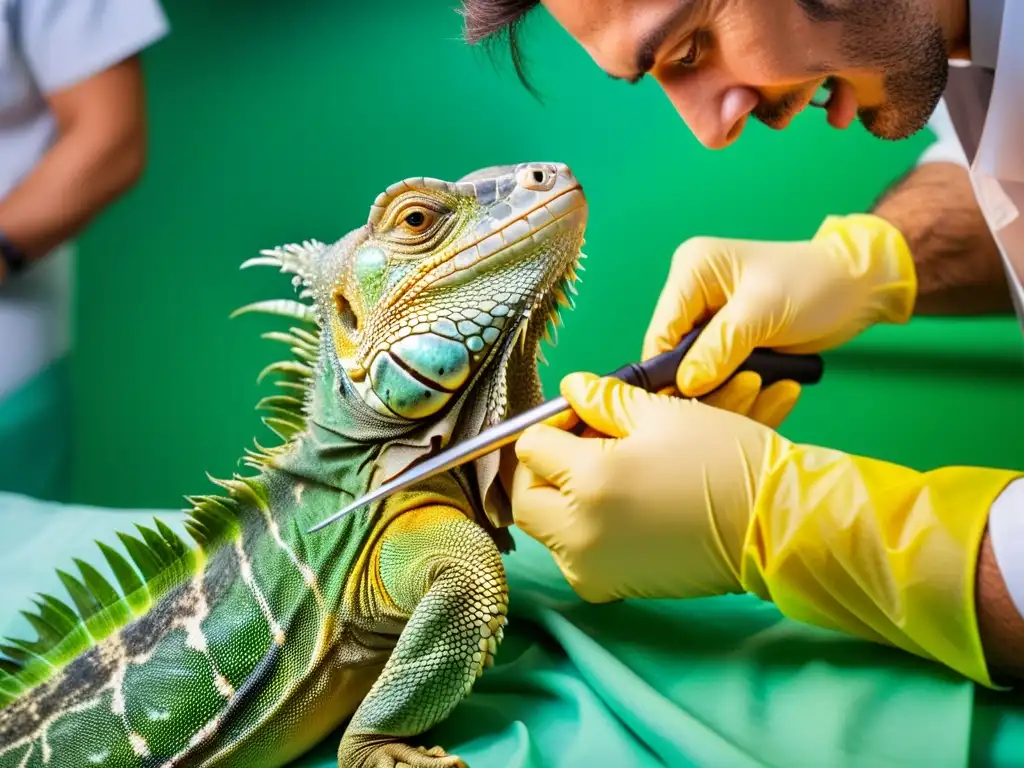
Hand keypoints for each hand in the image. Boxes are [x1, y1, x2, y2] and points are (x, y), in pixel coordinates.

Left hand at [512, 371, 1021, 689]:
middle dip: (544, 468)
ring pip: (546, 528)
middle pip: (527, 497)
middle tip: (578, 447)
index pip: (531, 448)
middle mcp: (578, 534)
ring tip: (606, 472)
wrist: (775, 527)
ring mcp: (591, 569)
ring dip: (562, 498)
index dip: (553, 424)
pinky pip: (573, 554)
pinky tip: (619, 503)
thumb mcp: (662, 415)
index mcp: (588, 482)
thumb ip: (603, 400)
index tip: (580, 416)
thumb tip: (570, 390)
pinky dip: (584, 527)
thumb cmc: (724, 462)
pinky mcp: (609, 588)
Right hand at [643, 214, 916, 396]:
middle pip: (674, 355)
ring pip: (696, 369)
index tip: (692, 404)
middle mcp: (692, 294)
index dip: (669, 371)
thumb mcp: (764, 313)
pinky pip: (718, 372)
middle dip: (702, 381)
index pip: (660, 333)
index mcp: (691, 271)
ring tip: (762, 386)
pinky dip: (737, 385)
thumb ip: (720, 348)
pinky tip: (764, 387)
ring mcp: (709, 319)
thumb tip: (685, 385)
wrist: (858, 285)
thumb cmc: (814, 285)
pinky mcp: (727, 339)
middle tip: (740, 392)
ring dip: (725, 387)